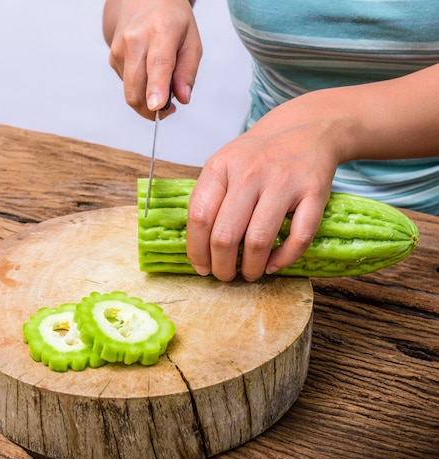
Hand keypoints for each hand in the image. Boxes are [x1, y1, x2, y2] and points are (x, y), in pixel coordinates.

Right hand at [102, 0, 201, 118]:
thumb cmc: (171, 19)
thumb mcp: (192, 41)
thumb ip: (188, 71)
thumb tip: (183, 98)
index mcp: (160, 31)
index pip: (157, 64)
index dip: (157, 88)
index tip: (157, 107)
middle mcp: (134, 40)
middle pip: (137, 89)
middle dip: (151, 110)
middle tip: (169, 110)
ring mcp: (119, 50)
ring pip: (130, 92)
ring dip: (146, 100)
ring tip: (161, 83)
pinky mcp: (112, 59)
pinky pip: (127, 86)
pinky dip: (140, 88)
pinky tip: (148, 72)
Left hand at [186, 91, 342, 281]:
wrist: (306, 128)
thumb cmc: (257, 155)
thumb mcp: (223, 165)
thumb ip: (208, 200)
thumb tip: (199, 250)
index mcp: (221, 167)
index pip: (199, 217)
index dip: (197, 250)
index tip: (201, 266)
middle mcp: (250, 173)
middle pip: (225, 235)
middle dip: (222, 266)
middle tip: (225, 276)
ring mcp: (283, 182)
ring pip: (258, 240)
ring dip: (251, 268)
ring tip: (250, 273)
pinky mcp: (314, 192)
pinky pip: (299, 236)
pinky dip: (284, 258)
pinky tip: (274, 264)